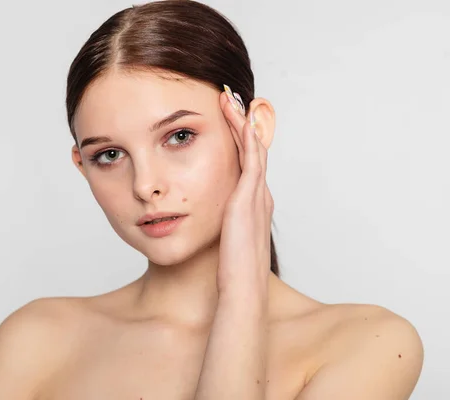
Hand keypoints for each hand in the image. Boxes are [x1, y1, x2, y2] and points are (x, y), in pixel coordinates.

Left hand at [216, 88, 273, 296]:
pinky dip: (245, 134)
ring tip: (232, 98)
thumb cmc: (230, 272)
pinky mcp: (250, 197)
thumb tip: (203, 222)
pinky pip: (250, 156)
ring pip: (253, 148)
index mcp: (252, 206)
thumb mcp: (224, 243)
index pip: (247, 165)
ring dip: (243, 122)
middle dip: (243, 124)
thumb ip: (218, 228)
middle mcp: (259, 196)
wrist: (242, 288)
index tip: (227, 121)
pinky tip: (237, 115)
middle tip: (232, 99)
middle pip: (253, 151)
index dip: (239, 142)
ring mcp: (257, 195)